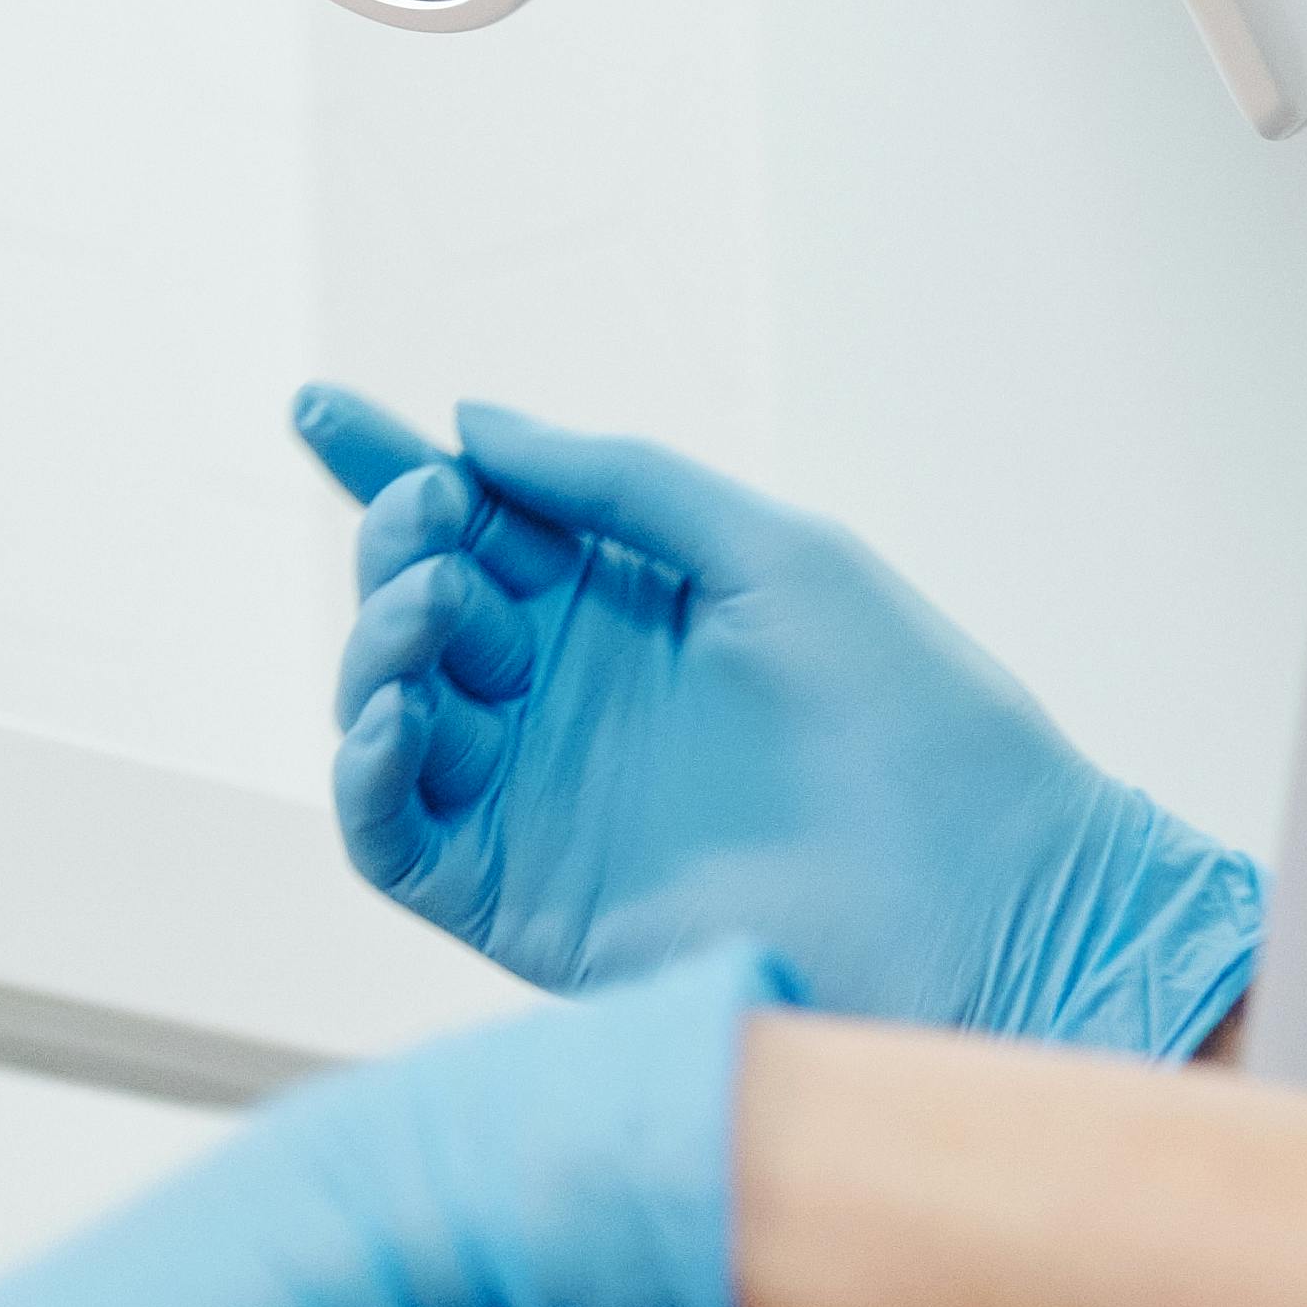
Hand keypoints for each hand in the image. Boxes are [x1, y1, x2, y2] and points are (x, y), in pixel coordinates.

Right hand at [300, 384, 1259, 1058]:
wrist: (988, 897)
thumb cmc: (917, 717)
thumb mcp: (776, 553)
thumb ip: (621, 483)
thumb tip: (467, 425)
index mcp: (623, 608)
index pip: (476, 523)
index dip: (388, 465)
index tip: (319, 407)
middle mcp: (563, 700)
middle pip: (416, 602)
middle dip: (397, 544)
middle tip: (434, 518)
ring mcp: (534, 800)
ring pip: (385, 707)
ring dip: (376, 642)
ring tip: (431, 612)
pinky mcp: (518, 899)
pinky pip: (390, 835)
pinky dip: (362, 774)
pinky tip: (393, 718)